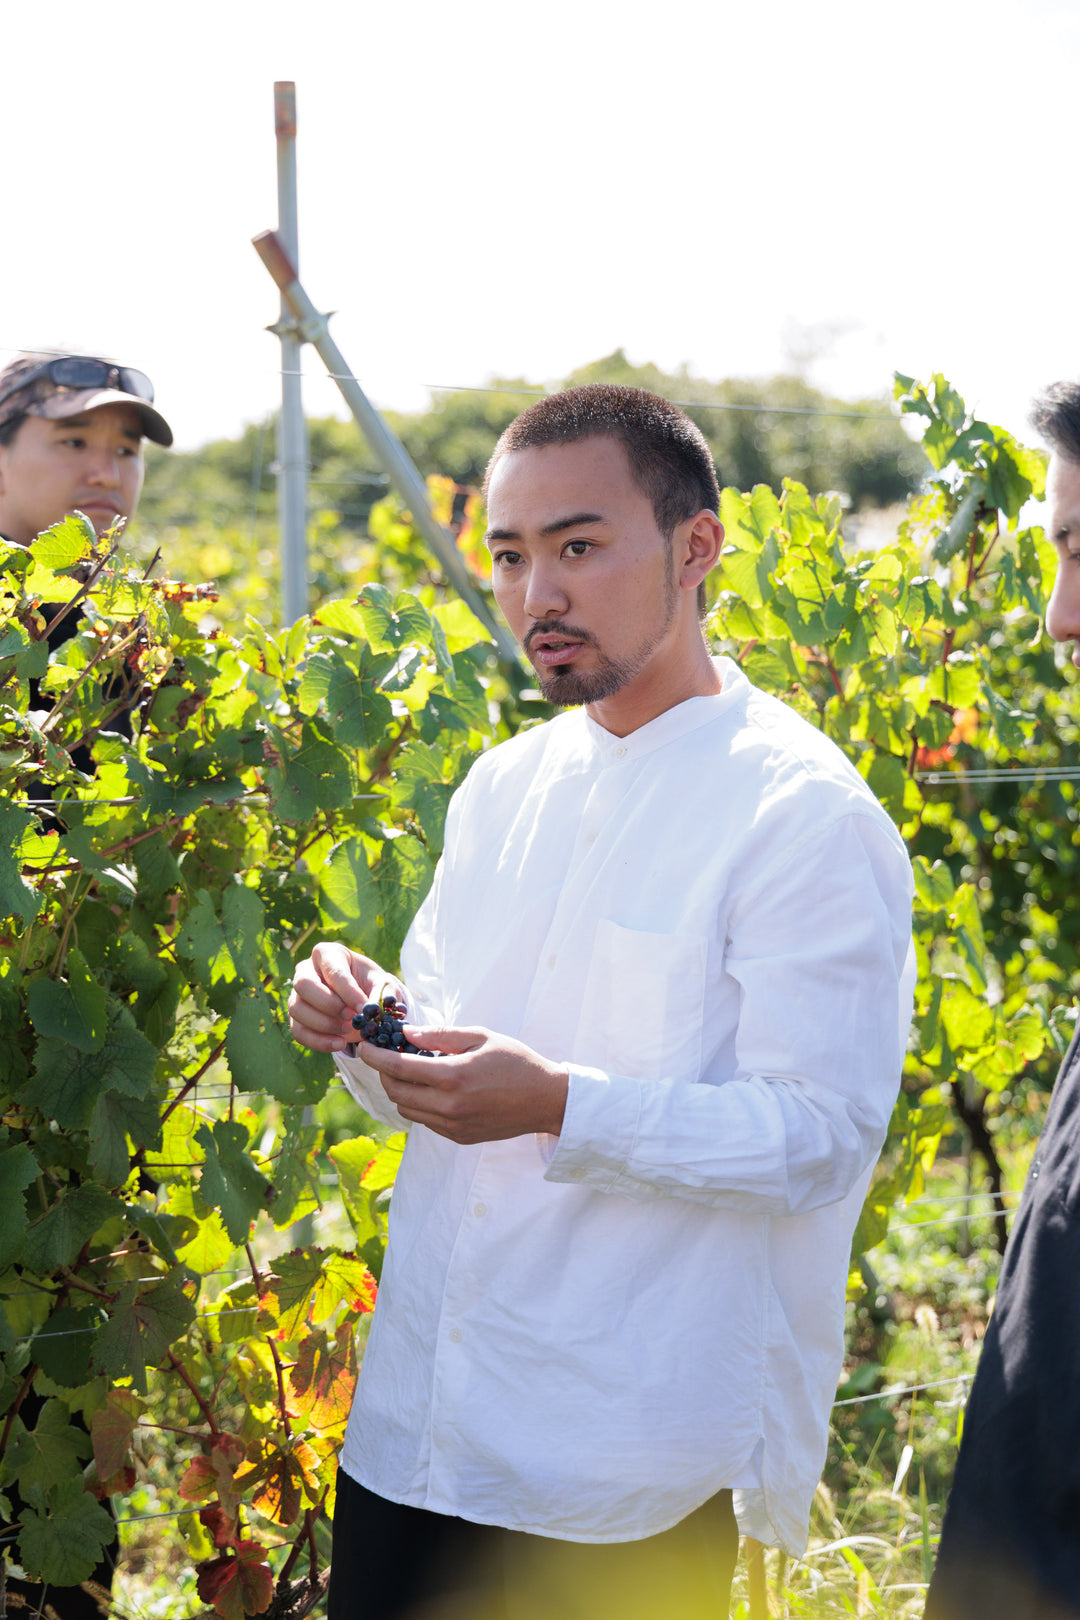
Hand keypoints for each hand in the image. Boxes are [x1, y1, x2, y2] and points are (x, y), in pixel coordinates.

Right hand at [287, 943, 403, 1052]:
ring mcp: (297, 994)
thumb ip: (380, 994)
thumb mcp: (381, 984)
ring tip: (348, 1031)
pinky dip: (318, 1041)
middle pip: (303, 984)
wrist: (360, 1001)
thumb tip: (372, 1010)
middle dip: (329, 1005)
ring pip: (297, 1009)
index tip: (363, 1008)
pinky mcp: (295, 1017)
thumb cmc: (369, 984)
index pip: (332, 969)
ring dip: (324, 1024)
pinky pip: (298, 1031)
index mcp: (327, 954)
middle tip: (352, 1018)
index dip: (347, 990)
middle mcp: (306, 970)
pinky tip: (339, 1044)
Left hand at [358, 1025, 568, 1144]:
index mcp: (453, 1077)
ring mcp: (453, 1125)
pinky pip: (425, 1121)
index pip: (397, 1067)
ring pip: (406, 1110)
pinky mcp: (459, 1137)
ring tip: (410, 1072)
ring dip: (400, 1090)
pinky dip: (419, 1104)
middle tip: (386, 1056)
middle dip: (384, 1073)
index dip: (374, 1056)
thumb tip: (406, 1034)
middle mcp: (448, 1106)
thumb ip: (440, 1035)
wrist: (546, 1100)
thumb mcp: (480, 1036)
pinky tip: (431, 1089)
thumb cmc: (516, 1062)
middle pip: (395, 1092)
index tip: (363, 1046)